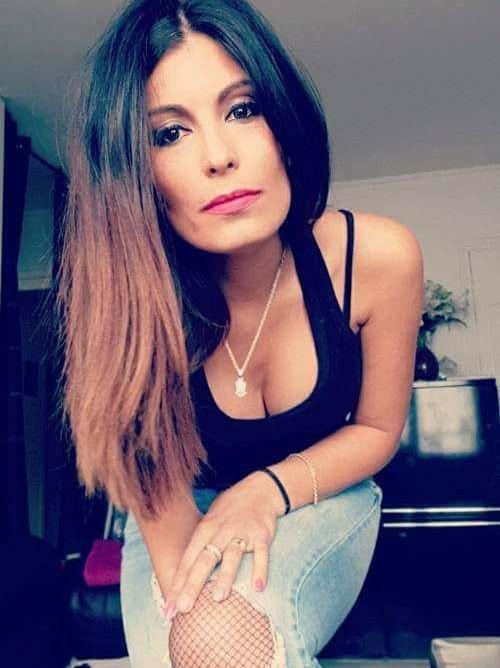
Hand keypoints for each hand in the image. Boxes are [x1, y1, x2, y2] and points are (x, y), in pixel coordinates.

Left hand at [163, 472, 281, 618]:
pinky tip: (258, 588)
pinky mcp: (262, 535)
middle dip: (193, 585)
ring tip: (218, 598)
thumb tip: (183, 576)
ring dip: (225, 577)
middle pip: (204, 560)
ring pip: (232, 556)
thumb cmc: (230, 510)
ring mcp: (242, 533)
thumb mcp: (210, 521)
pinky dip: (260, 570)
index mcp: (205, 529)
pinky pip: (261, 554)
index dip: (178, 584)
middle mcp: (221, 531)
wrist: (259, 489)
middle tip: (183, 608)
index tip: (169, 608)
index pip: (188, 560)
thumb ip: (200, 545)